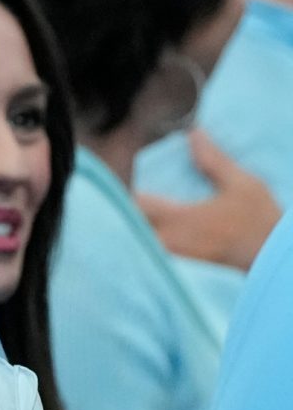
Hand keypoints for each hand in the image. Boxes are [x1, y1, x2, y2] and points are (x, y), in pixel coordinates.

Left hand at [138, 129, 283, 270]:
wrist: (277, 263)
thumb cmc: (261, 222)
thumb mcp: (243, 185)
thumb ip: (213, 160)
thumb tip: (194, 133)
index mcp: (180, 219)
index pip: (135, 203)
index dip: (132, 194)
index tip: (142, 188)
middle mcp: (171, 242)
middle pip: (132, 227)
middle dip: (132, 215)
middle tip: (143, 206)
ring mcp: (176, 262)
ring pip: (143, 246)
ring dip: (142, 233)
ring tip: (152, 224)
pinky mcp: (185, 275)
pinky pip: (157, 261)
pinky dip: (155, 251)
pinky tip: (166, 243)